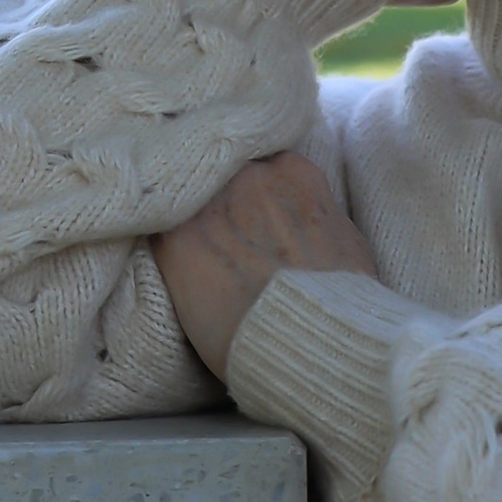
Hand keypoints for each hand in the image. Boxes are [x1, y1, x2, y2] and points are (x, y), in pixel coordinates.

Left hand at [154, 150, 378, 381]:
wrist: (311, 342)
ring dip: (188, 218)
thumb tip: (301, 215)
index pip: (258, 159)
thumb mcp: (345, 238)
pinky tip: (172, 266)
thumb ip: (314, 210)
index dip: (249, 188)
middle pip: (220, 173)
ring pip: (186, 196)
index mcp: (292, 170)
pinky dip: (160, 241)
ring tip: (197, 255)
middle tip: (221, 236)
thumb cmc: (339, 302)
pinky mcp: (178, 240)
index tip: (246, 209)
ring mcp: (211, 203)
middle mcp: (248, 174)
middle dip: (219, 199)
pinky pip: (157, 228)